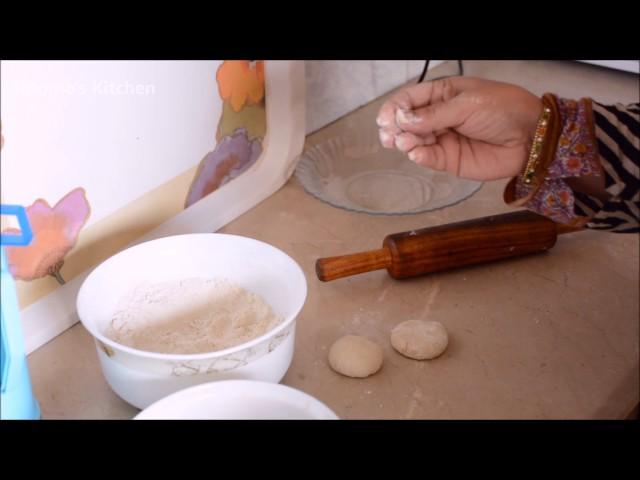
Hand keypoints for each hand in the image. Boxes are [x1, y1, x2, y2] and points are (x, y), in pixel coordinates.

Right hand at [376, 77, 542, 180]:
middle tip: (390, 136)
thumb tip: (402, 121)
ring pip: (413, 141)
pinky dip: (419, 156)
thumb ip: (434, 114)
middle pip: (406, 122)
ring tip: (405, 143)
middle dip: (395, 128)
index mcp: (442, 95)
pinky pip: (427, 158)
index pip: (409, 99)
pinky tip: (417, 153)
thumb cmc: (504, 109)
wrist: (531, 136)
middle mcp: (439, 116)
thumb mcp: (467, 103)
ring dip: (405, 143)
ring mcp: (443, 139)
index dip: (394, 108)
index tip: (385, 119)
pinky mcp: (449, 160)